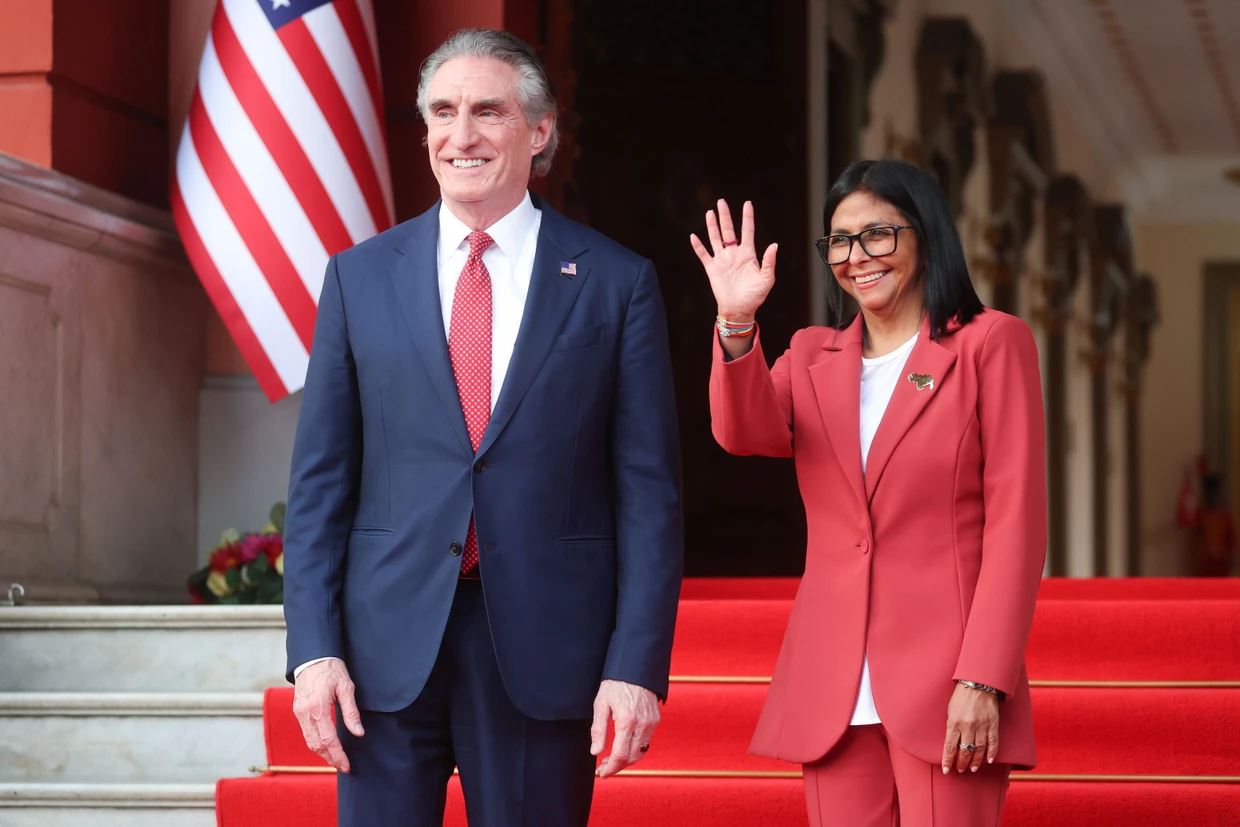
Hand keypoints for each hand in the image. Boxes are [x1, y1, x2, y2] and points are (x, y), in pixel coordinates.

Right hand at [293, 659, 364, 772]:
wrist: (312, 657)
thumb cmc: (331, 669)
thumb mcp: (346, 687)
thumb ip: (351, 712)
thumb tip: (358, 733)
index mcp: (318, 707)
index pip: (328, 740)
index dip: (338, 755)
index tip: (347, 765)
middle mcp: (305, 713)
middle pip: (316, 745)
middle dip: (330, 758)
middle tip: (343, 766)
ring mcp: (299, 713)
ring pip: (309, 741)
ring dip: (322, 754)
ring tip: (336, 760)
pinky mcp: (297, 711)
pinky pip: (306, 733)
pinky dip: (315, 743)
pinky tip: (325, 747)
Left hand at [590, 679, 660, 778]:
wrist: (635, 668)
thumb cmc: (615, 684)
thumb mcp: (601, 704)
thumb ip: (598, 730)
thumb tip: (595, 752)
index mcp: (626, 721)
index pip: (620, 755)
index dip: (610, 768)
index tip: (601, 773)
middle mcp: (642, 725)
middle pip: (631, 758)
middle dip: (617, 767)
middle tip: (603, 768)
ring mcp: (651, 723)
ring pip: (640, 752)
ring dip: (626, 760)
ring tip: (611, 759)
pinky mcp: (655, 720)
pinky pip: (646, 742)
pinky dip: (635, 749)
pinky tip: (624, 746)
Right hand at [690, 199, 776, 320]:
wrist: (740, 310)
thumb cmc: (755, 295)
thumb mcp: (767, 278)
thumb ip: (769, 261)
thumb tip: (774, 245)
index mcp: (748, 254)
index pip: (748, 231)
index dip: (747, 217)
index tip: (747, 204)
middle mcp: (734, 254)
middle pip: (729, 230)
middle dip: (725, 216)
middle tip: (722, 202)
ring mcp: (722, 260)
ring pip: (715, 238)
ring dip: (712, 226)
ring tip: (710, 212)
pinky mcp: (712, 269)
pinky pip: (704, 255)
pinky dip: (698, 246)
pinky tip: (693, 236)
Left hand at [942, 682, 999, 773]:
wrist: (978, 684)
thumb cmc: (961, 696)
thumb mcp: (950, 710)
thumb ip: (951, 726)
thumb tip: (952, 741)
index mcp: (954, 723)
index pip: (950, 747)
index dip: (947, 760)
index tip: (946, 770)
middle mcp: (968, 727)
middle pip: (965, 751)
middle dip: (961, 763)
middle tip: (960, 770)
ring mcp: (981, 727)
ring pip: (979, 750)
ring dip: (975, 761)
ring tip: (972, 768)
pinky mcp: (993, 725)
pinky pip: (993, 743)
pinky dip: (992, 753)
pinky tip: (989, 761)